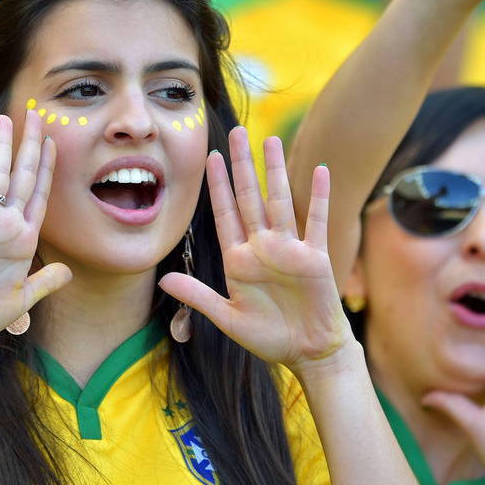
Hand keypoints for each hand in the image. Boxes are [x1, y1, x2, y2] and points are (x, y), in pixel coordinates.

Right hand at [0, 110, 71, 345]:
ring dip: (2, 147)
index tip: (53, 141)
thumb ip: (44, 282)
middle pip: (23, 177)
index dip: (49, 168)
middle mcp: (6, 226)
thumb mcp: (21, 300)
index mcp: (23, 240)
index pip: (40, 194)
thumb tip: (68, 271)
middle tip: (36, 113)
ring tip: (6, 118)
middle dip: (31, 145)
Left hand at [159, 128, 351, 373]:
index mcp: (239, 259)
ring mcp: (289, 249)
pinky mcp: (315, 257)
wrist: (308, 352)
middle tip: (237, 132)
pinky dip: (319, 197)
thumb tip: (163, 281)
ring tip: (271, 140)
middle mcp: (262, 248)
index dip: (217, 186)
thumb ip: (197, 297)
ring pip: (280, 201)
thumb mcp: (227, 318)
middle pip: (250, 197)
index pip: (225, 213)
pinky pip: (316, 222)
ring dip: (276, 171)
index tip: (210, 157)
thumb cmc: (268, 337)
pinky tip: (321, 171)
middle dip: (243, 166)